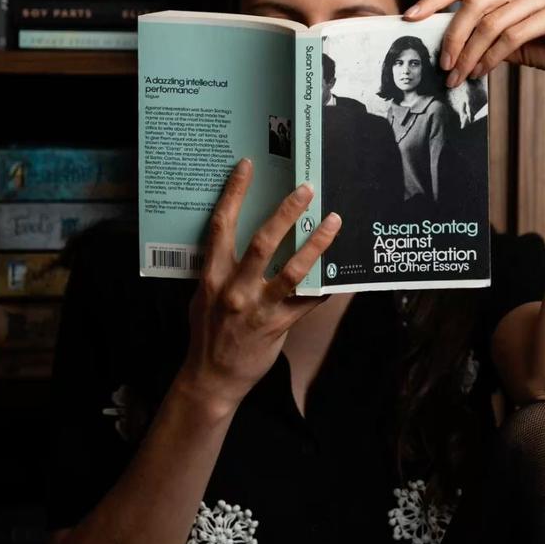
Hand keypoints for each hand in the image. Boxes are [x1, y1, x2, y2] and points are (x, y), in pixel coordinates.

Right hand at [180, 159, 340, 412]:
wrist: (212, 377)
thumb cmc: (207, 330)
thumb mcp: (202, 294)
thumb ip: (219, 267)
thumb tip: (237, 235)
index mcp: (212, 275)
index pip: (221, 226)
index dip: (234, 194)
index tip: (248, 166)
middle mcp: (235, 289)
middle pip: (263, 242)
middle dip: (286, 212)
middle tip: (306, 189)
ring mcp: (258, 308)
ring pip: (293, 270)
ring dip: (316, 243)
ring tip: (334, 221)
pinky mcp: (278, 326)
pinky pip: (308, 301)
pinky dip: (325, 286)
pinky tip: (342, 273)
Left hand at [404, 0, 544, 84]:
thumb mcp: (517, 39)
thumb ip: (488, 36)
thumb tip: (450, 49)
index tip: (409, 17)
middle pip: (473, 2)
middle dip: (451, 35)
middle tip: (441, 65)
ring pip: (491, 20)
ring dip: (470, 53)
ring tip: (459, 77)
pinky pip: (513, 34)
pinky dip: (493, 56)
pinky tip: (483, 72)